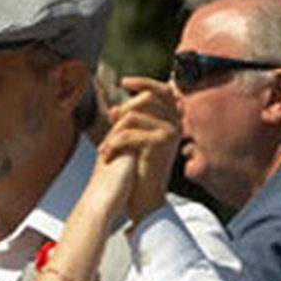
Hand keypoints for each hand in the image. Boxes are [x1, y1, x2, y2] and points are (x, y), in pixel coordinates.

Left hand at [98, 77, 180, 223]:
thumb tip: (113, 108)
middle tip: (108, 134)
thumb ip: (127, 124)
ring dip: (113, 133)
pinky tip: (107, 155)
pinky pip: (129, 133)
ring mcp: (170, 131)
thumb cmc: (138, 171)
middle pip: (144, 100)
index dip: (144, 82)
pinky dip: (113, 144)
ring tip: (104, 150)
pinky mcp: (160, 142)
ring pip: (132, 117)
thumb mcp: (132, 142)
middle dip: (121, 114)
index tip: (124, 82)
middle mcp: (176, 122)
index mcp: (173, 120)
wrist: (145, 198)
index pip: (162, 90)